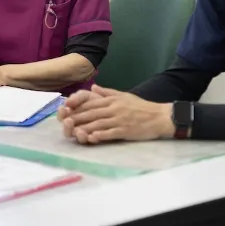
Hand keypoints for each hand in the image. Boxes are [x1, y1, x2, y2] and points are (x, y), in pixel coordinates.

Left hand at [56, 85, 173, 143]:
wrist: (160, 116)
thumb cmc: (141, 107)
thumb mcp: (123, 95)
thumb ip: (107, 92)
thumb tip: (93, 88)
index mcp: (112, 100)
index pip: (90, 103)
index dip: (77, 107)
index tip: (66, 111)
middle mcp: (113, 108)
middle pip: (91, 113)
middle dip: (76, 118)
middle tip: (64, 123)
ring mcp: (119, 119)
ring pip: (98, 123)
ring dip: (84, 128)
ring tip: (73, 132)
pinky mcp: (125, 130)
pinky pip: (111, 132)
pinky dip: (100, 135)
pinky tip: (92, 138)